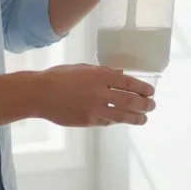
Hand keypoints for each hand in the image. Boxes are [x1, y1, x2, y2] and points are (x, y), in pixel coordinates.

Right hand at [31, 64, 155, 126]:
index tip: (151, 92)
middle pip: (130, 101)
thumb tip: (121, 74)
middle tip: (152, 106)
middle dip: (145, 104)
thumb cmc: (59, 76)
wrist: (39, 94)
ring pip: (122, 116)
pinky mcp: (88, 121)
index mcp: (100, 75)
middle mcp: (101, 92)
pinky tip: (119, 120)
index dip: (143, 88)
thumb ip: (103, 71)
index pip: (129, 83)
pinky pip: (106, 122)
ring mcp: (95, 108)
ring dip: (136, 118)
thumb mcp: (83, 68)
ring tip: (144, 119)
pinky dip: (115, 121)